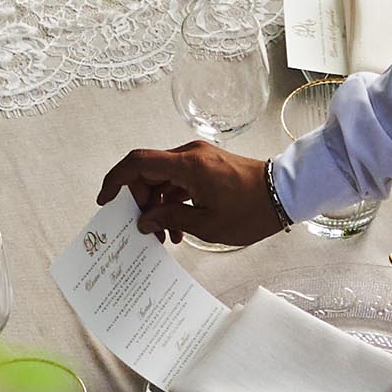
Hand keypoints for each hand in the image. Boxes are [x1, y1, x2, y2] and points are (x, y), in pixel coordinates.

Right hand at [97, 144, 288, 247]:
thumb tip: (145, 220)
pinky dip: (173, 200)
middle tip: (145, 230)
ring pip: (163, 178)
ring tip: (165, 236)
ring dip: (158, 205)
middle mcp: (190, 155)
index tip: (106, 201)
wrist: (285, 195)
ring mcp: (199, 159)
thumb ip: (170, 219)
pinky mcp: (207, 165)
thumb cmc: (251, 211)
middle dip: (140, 202)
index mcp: (187, 165)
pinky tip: (179, 227)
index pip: (137, 163)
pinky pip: (179, 180)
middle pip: (147, 171)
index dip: (116, 180)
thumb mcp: (206, 224)